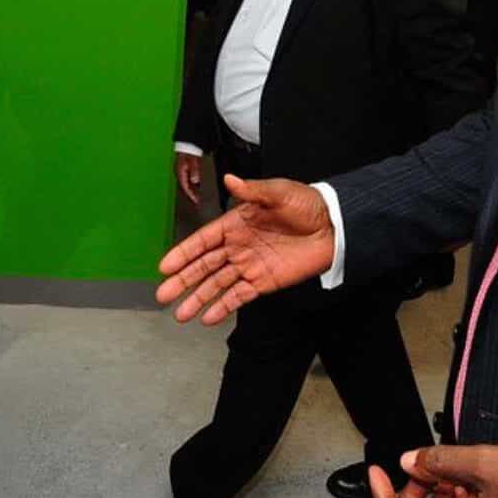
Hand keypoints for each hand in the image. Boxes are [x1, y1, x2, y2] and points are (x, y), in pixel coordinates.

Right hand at [156, 174, 334, 324]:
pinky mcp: (264, 282)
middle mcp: (238, 246)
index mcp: (236, 223)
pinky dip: (224, 307)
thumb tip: (229, 179)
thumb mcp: (279, 192)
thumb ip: (253, 190)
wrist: (334, 227)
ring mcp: (249, 266)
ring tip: (180, 315)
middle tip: (163, 295)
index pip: (203, 241)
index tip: (165, 267)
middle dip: (183, 281)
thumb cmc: (306, 204)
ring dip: (199, 298)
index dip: (184, 253)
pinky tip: (208, 317)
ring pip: (217, 285)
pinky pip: (239, 296)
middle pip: (204, 266)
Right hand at [175, 152, 202, 204]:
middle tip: (196, 201)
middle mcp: (179, 173)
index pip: (184, 187)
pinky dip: (191, 185)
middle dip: (190, 195)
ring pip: (185, 184)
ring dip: (190, 190)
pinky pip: (186, 180)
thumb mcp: (193, 161)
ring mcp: (180, 171)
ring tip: (197, 196)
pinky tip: (196, 186)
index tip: (195, 201)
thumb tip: (195, 181)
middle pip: (184, 187)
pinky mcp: (183, 170)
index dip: (190, 195)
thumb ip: (194, 171)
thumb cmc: (189, 151)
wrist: (186, 143)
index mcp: (180, 172)